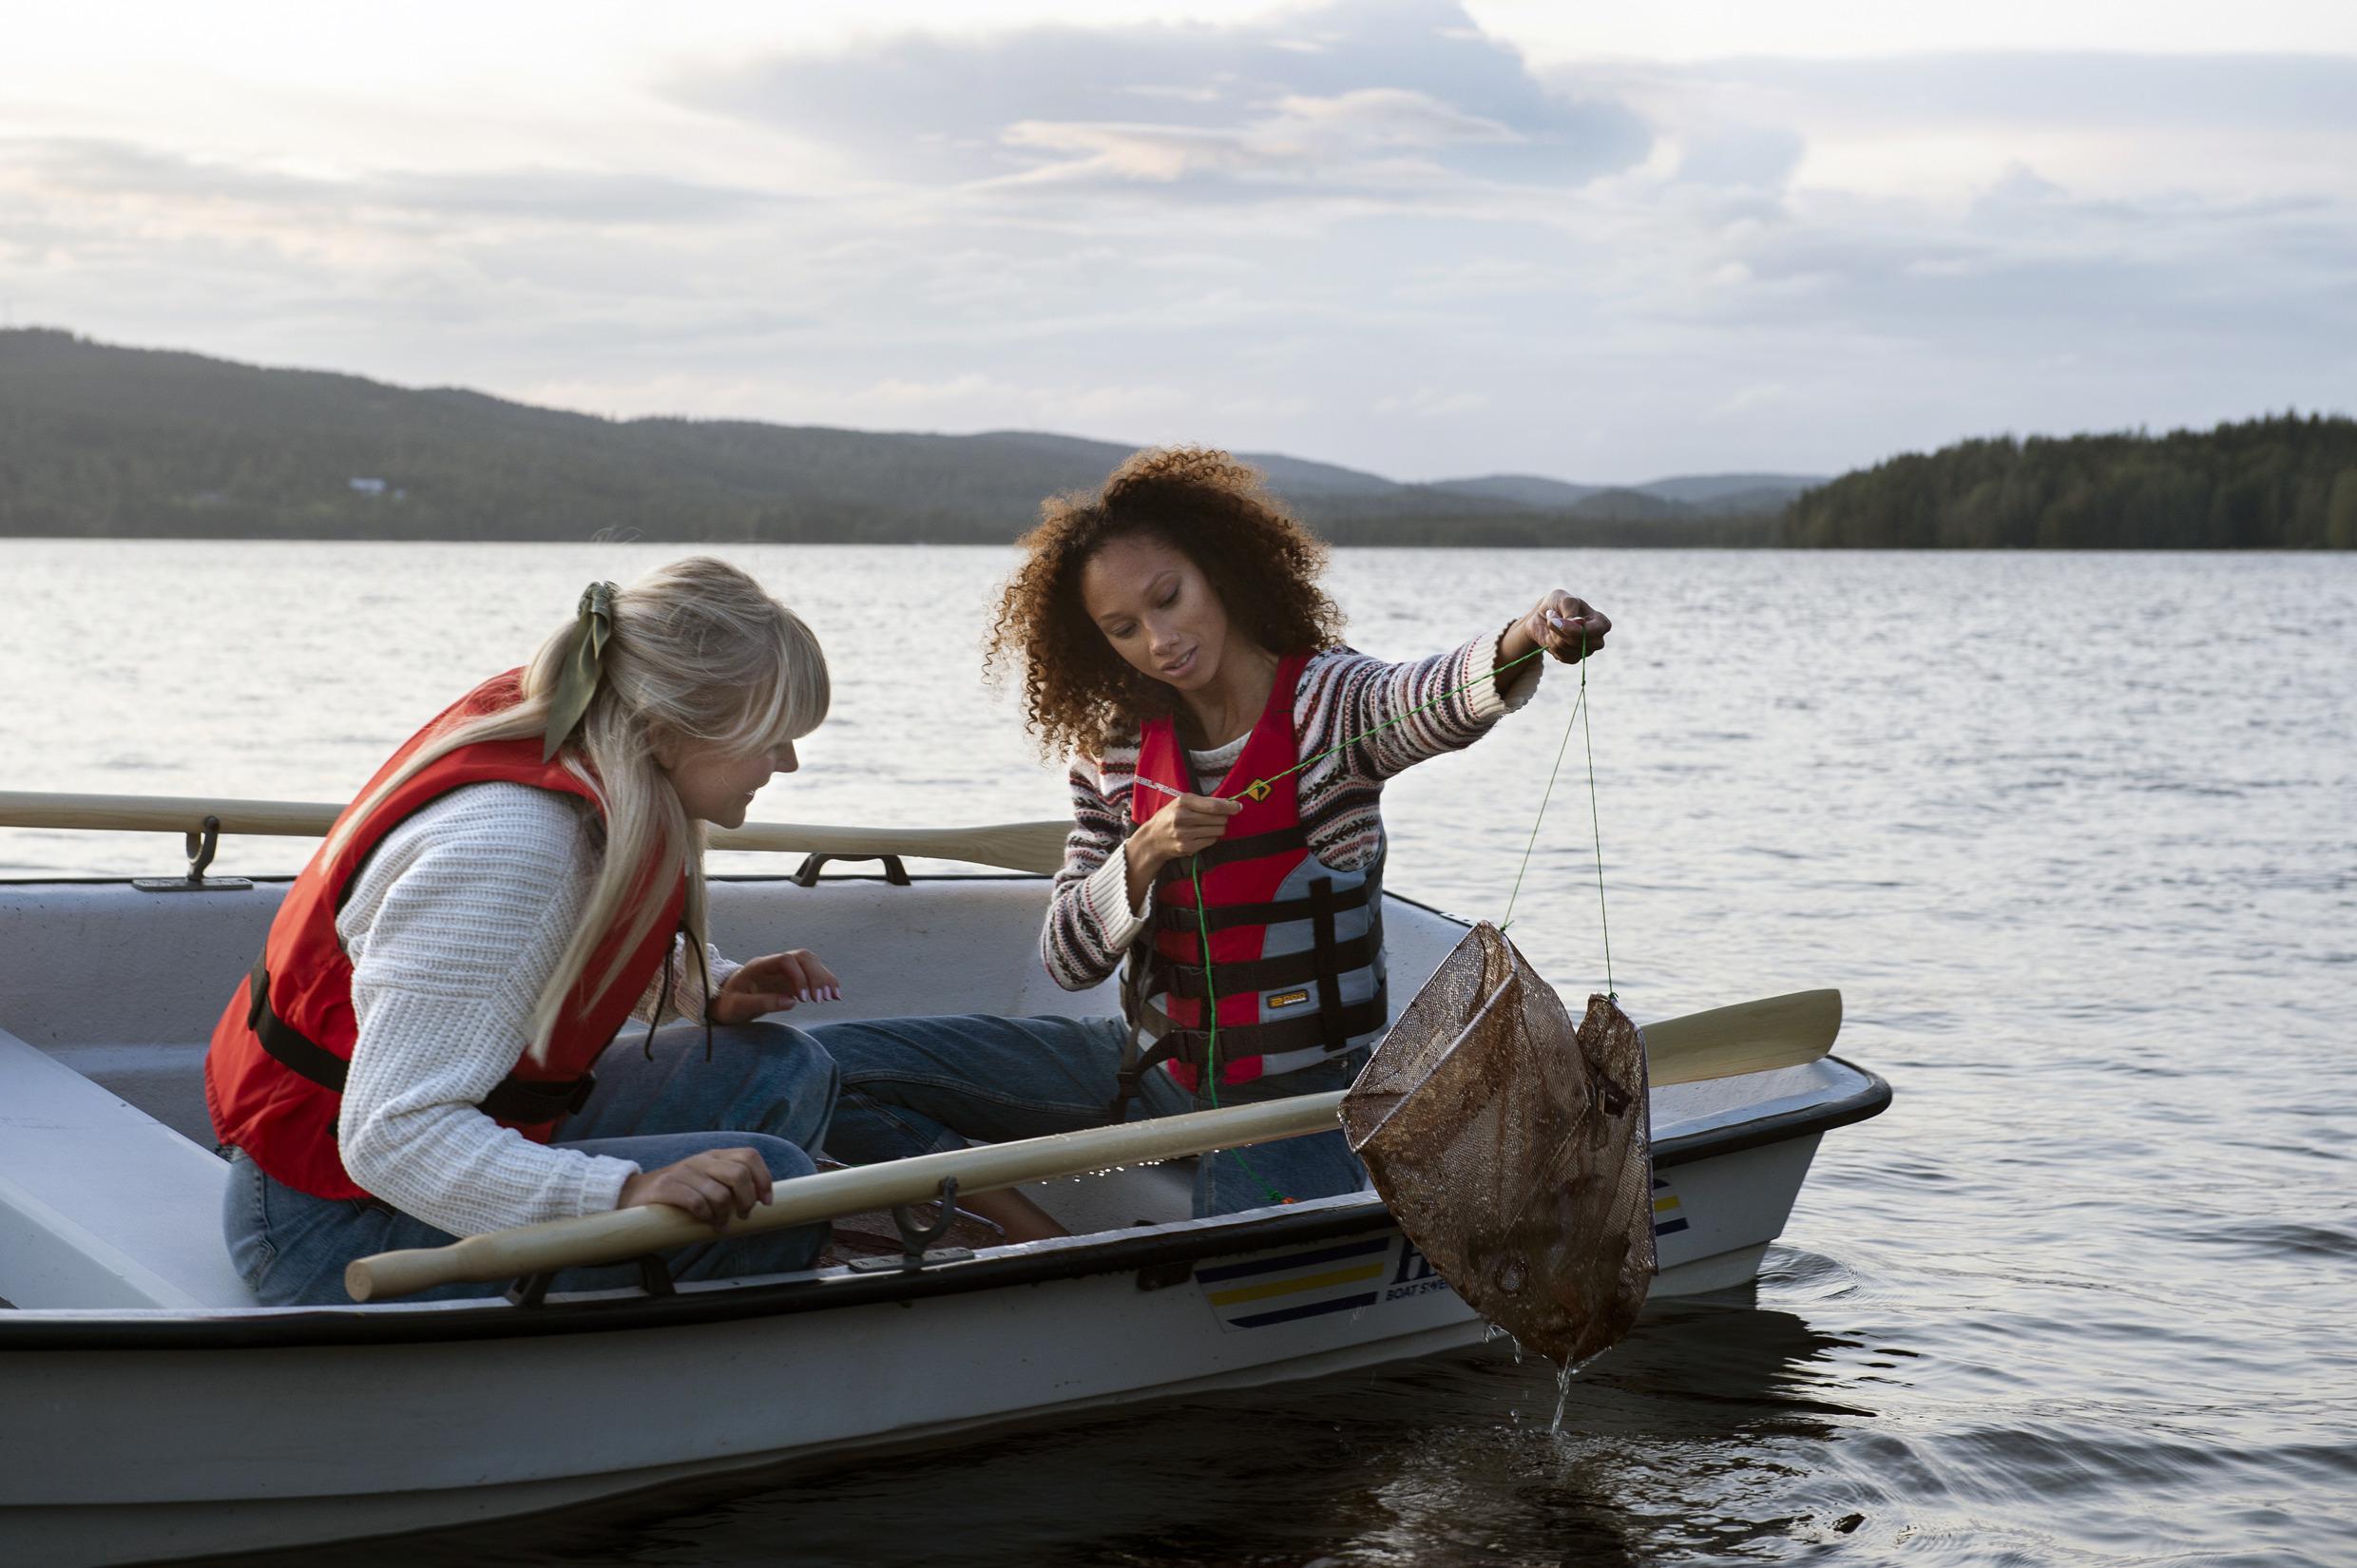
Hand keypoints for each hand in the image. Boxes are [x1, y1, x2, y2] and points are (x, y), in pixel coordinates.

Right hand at [617, 1146, 772, 1227]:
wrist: (633, 1195)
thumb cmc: (678, 1195)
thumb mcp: (706, 1183)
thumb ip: (729, 1186)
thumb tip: (760, 1203)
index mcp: (715, 1156)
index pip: (749, 1156)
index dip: (763, 1179)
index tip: (766, 1202)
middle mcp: (701, 1160)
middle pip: (739, 1174)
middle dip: (747, 1200)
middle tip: (742, 1216)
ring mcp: (683, 1171)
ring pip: (719, 1193)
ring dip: (724, 1215)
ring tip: (720, 1225)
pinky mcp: (666, 1187)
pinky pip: (696, 1202)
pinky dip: (706, 1217)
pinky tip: (704, 1223)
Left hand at [710, 948, 839, 1022]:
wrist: (724, 1001)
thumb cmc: (728, 1004)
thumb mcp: (738, 1007)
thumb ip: (762, 1003)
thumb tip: (791, 1002)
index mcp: (759, 966)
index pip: (786, 960)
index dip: (798, 977)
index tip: (802, 1000)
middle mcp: (774, 963)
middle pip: (803, 957)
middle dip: (816, 976)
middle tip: (820, 999)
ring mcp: (784, 969)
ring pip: (811, 962)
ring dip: (824, 978)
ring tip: (831, 998)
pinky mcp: (792, 978)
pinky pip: (813, 973)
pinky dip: (825, 982)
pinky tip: (833, 995)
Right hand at [1127, 788, 1243, 880]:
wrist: (1152, 839)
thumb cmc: (1170, 817)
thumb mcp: (1182, 802)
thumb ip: (1204, 801)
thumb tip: (1230, 804)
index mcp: (1183, 801)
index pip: (1213, 805)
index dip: (1229, 807)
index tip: (1238, 807)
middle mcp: (1182, 817)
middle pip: (1219, 818)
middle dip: (1223, 818)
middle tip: (1216, 818)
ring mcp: (1184, 834)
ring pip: (1217, 830)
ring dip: (1217, 828)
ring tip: (1206, 826)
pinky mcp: (1187, 847)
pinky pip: (1211, 841)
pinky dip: (1210, 837)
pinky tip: (1201, 835)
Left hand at [1519, 590, 1610, 662]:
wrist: (1541, 615)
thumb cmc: (1557, 603)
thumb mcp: (1563, 599)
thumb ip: (1571, 609)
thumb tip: (1579, 623)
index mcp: (1601, 622)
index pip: (1598, 630)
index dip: (1576, 628)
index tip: (1559, 620)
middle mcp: (1597, 639)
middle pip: (1581, 640)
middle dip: (1561, 629)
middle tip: (1551, 617)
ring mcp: (1585, 650)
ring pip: (1567, 647)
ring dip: (1554, 634)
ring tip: (1552, 624)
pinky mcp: (1573, 658)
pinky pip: (1561, 656)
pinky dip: (1551, 644)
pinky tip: (1551, 636)